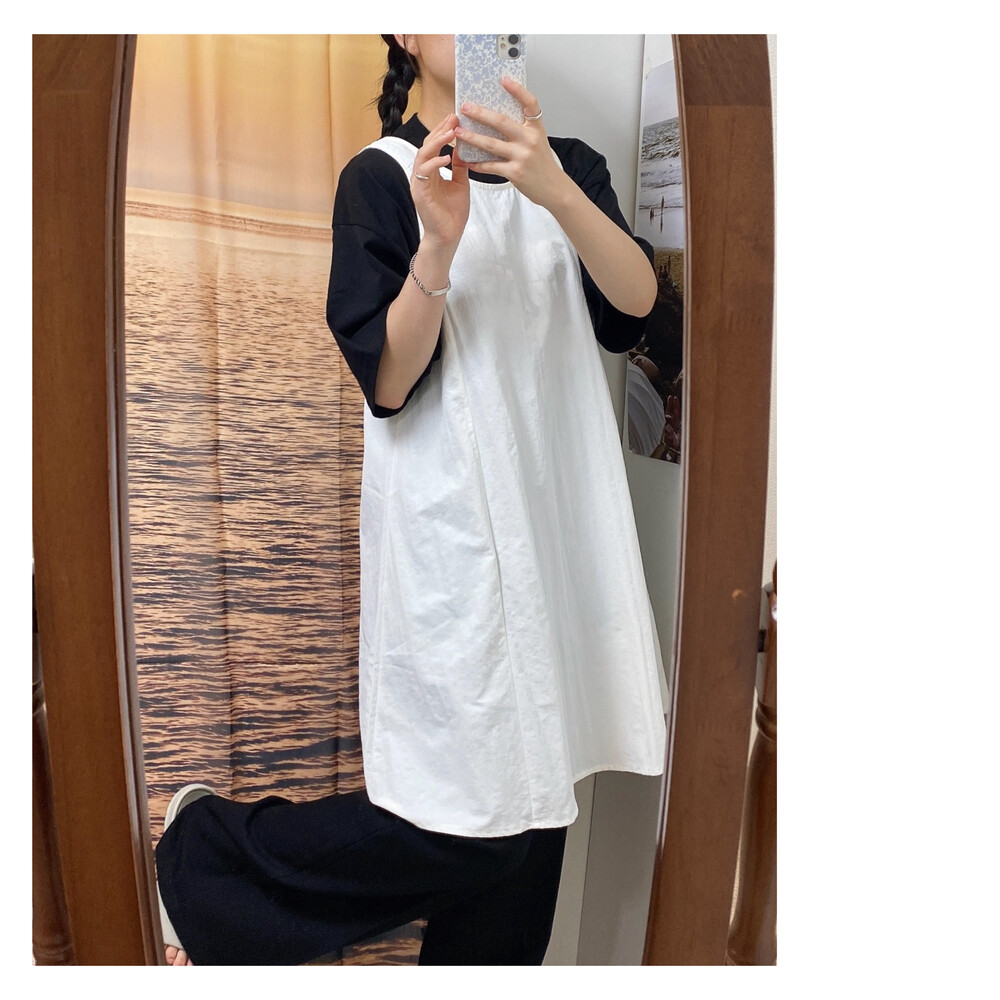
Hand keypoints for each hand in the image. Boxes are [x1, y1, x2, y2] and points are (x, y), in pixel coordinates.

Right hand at [410, 113, 469, 252]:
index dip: (444, 130)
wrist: (448, 236)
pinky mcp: (420, 192)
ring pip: (423, 154)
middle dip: (440, 130)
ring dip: (437, 142)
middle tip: (454, 117)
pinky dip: (435, 162)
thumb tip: (463, 147)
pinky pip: (424, 172)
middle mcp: (423, 173)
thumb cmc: (453, 213)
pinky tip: (447, 156)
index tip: (456, 117)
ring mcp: (419, 182)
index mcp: (432, 170)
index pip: (435, 144)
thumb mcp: (460, 183)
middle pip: (428, 144)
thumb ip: (460, 166)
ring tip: (451, 132)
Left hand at [455, 77, 571, 209]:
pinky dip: (477, 164)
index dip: (518, 90)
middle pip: (501, 122)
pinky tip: (467, 160)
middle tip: (465, 107)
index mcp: (536, 129)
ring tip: (459, 132)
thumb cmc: (543, 164)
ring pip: (491, 144)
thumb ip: (523, 129)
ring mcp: (522, 156)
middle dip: (480, 113)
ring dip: (472, 137)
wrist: (554, 188)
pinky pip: (491, 166)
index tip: (504, 79)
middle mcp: (530, 140)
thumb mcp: (538, 141)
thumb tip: (499, 118)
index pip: (530, 103)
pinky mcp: (515, 172)